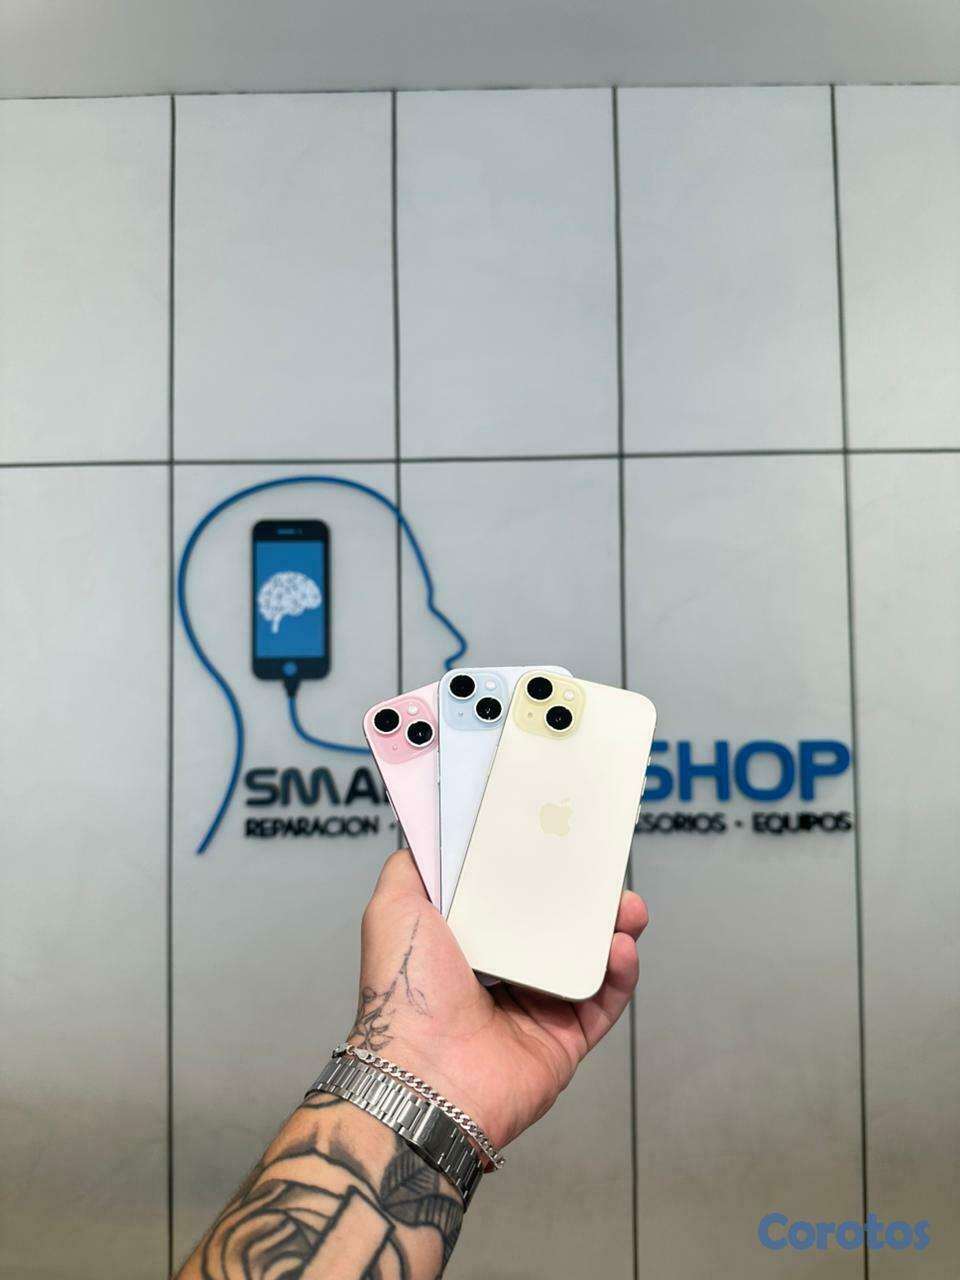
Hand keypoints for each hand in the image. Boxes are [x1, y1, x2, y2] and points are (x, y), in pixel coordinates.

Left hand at [348, 849, 648, 1150]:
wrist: (424, 1071)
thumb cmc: (404, 991)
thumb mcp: (393, 908)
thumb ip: (410, 868)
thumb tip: (430, 839)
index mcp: (465, 943)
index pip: (511, 898)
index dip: (538, 870)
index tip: (561, 841)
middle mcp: (502, 974)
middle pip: (558, 925)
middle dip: (586, 897)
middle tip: (605, 873)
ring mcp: (537, 1007)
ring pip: (588, 960)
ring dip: (613, 929)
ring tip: (626, 907)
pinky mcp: (565, 1039)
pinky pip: (604, 1002)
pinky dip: (620, 974)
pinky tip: (620, 948)